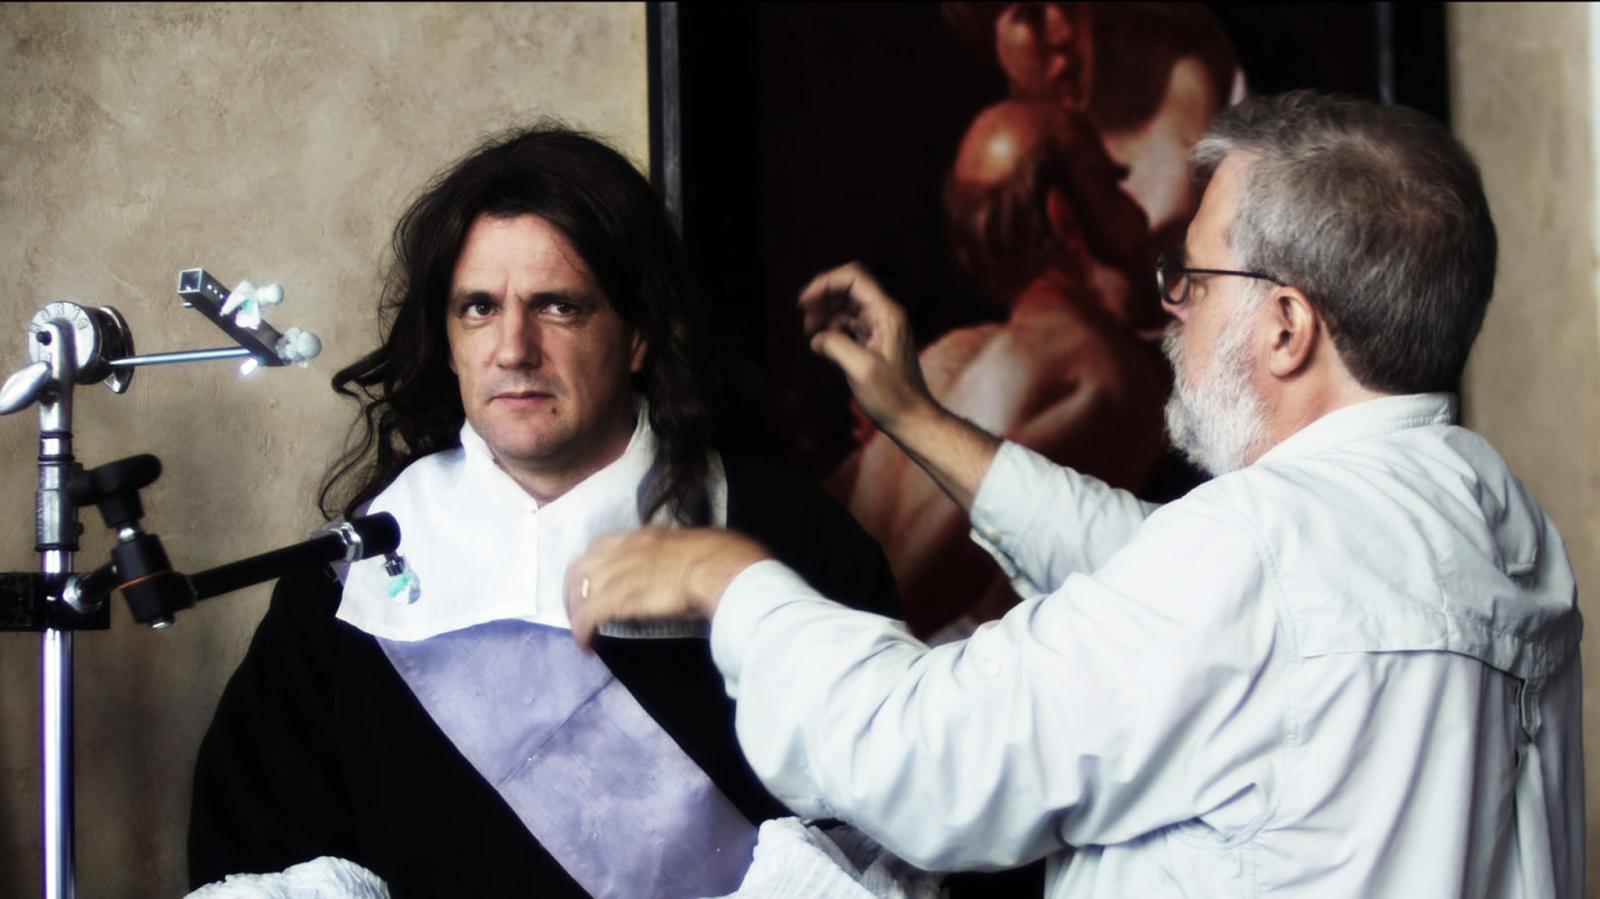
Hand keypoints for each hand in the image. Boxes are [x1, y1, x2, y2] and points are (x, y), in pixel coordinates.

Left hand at [565, 527, 771, 649]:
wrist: (722, 569)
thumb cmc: (723, 558)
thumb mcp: (695, 547)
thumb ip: (680, 556)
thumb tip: (686, 569)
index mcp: (645, 536)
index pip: (602, 546)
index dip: (591, 566)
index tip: (592, 583)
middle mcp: (626, 549)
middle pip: (581, 567)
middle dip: (572, 591)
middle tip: (577, 612)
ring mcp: (621, 571)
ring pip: (579, 591)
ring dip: (575, 613)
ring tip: (581, 632)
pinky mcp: (620, 597)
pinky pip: (588, 614)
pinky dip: (582, 630)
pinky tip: (586, 645)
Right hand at [798, 263, 935, 433]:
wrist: (911, 418)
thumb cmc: (892, 397)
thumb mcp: (861, 369)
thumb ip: (836, 345)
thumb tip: (817, 337)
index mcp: (886, 314)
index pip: (854, 278)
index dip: (825, 283)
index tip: (804, 302)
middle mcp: (885, 315)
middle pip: (848, 288)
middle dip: (823, 298)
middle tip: (805, 320)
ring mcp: (880, 327)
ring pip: (847, 306)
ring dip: (825, 314)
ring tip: (811, 333)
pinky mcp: (875, 341)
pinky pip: (849, 324)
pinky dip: (833, 328)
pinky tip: (822, 343)